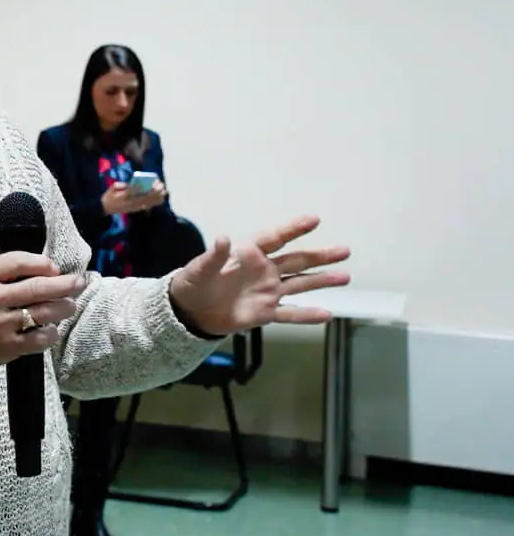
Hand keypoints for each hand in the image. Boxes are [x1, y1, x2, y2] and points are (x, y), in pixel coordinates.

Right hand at [0, 253, 85, 372]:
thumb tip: (39, 270)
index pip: (17, 262)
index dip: (41, 262)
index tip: (53, 267)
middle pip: (38, 287)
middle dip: (65, 284)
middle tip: (79, 282)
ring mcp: (0, 325)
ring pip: (43, 313)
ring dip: (63, 308)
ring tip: (70, 305)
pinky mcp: (6, 348)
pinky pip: (38, 339)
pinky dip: (50, 333)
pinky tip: (51, 329)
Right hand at [102, 181, 166, 214]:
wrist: (106, 209)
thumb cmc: (110, 196)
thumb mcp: (112, 188)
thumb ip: (120, 185)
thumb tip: (129, 184)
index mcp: (122, 196)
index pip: (133, 191)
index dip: (143, 187)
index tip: (148, 182)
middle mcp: (129, 203)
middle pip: (143, 197)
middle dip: (153, 191)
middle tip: (160, 185)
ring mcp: (133, 207)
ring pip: (147, 203)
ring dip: (156, 197)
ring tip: (164, 191)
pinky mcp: (136, 209)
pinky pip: (147, 206)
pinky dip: (155, 202)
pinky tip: (161, 198)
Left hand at [167, 215, 350, 336]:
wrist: (189, 312)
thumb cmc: (194, 283)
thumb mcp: (200, 268)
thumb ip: (214, 256)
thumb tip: (223, 238)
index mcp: (248, 254)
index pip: (275, 238)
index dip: (293, 228)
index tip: (314, 220)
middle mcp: (264, 270)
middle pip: (296, 260)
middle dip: (319, 255)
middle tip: (344, 250)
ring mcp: (267, 291)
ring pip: (299, 284)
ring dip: (321, 280)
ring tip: (345, 277)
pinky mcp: (265, 312)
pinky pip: (289, 313)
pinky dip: (307, 314)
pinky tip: (327, 314)